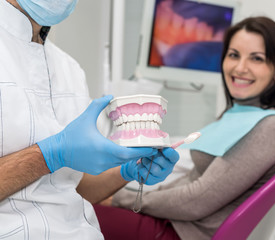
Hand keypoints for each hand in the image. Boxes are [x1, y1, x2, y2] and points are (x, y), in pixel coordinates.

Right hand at [37, 95, 156, 174]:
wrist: (57, 152)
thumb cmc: (71, 135)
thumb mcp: (85, 117)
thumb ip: (98, 105)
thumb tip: (109, 96)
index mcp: (104, 149)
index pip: (128, 154)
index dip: (141, 151)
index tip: (153, 148)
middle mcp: (104, 161)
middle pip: (127, 159)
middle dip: (139, 153)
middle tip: (150, 146)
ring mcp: (100, 167)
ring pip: (120, 163)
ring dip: (129, 156)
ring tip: (139, 148)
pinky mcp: (96, 170)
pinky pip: (112, 165)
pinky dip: (119, 159)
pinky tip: (122, 152)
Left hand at [120, 147, 178, 184]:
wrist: (139, 164)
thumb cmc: (150, 154)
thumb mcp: (155, 148)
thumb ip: (159, 146)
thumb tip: (157, 141)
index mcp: (171, 159)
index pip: (174, 156)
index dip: (169, 152)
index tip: (163, 149)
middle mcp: (169, 169)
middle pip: (161, 161)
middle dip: (152, 155)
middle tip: (147, 152)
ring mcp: (161, 176)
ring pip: (154, 169)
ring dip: (146, 162)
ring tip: (143, 159)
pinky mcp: (153, 181)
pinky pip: (146, 174)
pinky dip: (141, 168)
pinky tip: (141, 165)